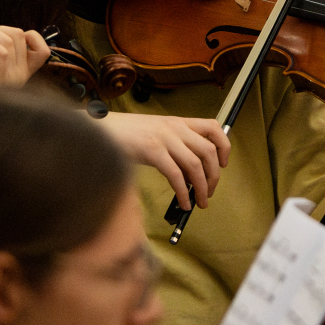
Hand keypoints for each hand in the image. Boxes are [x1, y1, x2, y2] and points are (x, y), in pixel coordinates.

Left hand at [0, 26, 50, 85]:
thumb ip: (5, 57)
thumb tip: (1, 33)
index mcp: (24, 73)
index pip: (44, 51)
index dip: (31, 36)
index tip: (9, 38)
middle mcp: (22, 75)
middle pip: (21, 35)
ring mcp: (13, 76)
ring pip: (9, 39)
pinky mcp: (0, 77)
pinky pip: (0, 50)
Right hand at [99, 112, 229, 209]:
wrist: (100, 129)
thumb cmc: (126, 134)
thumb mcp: (155, 131)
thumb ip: (174, 144)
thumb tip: (191, 173)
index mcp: (177, 121)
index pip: (213, 127)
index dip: (224, 146)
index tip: (223, 164)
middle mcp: (175, 128)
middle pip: (208, 151)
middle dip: (214, 176)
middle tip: (209, 191)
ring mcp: (164, 138)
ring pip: (195, 165)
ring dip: (202, 188)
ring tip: (200, 202)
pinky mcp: (152, 151)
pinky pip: (176, 176)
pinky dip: (183, 193)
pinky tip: (183, 203)